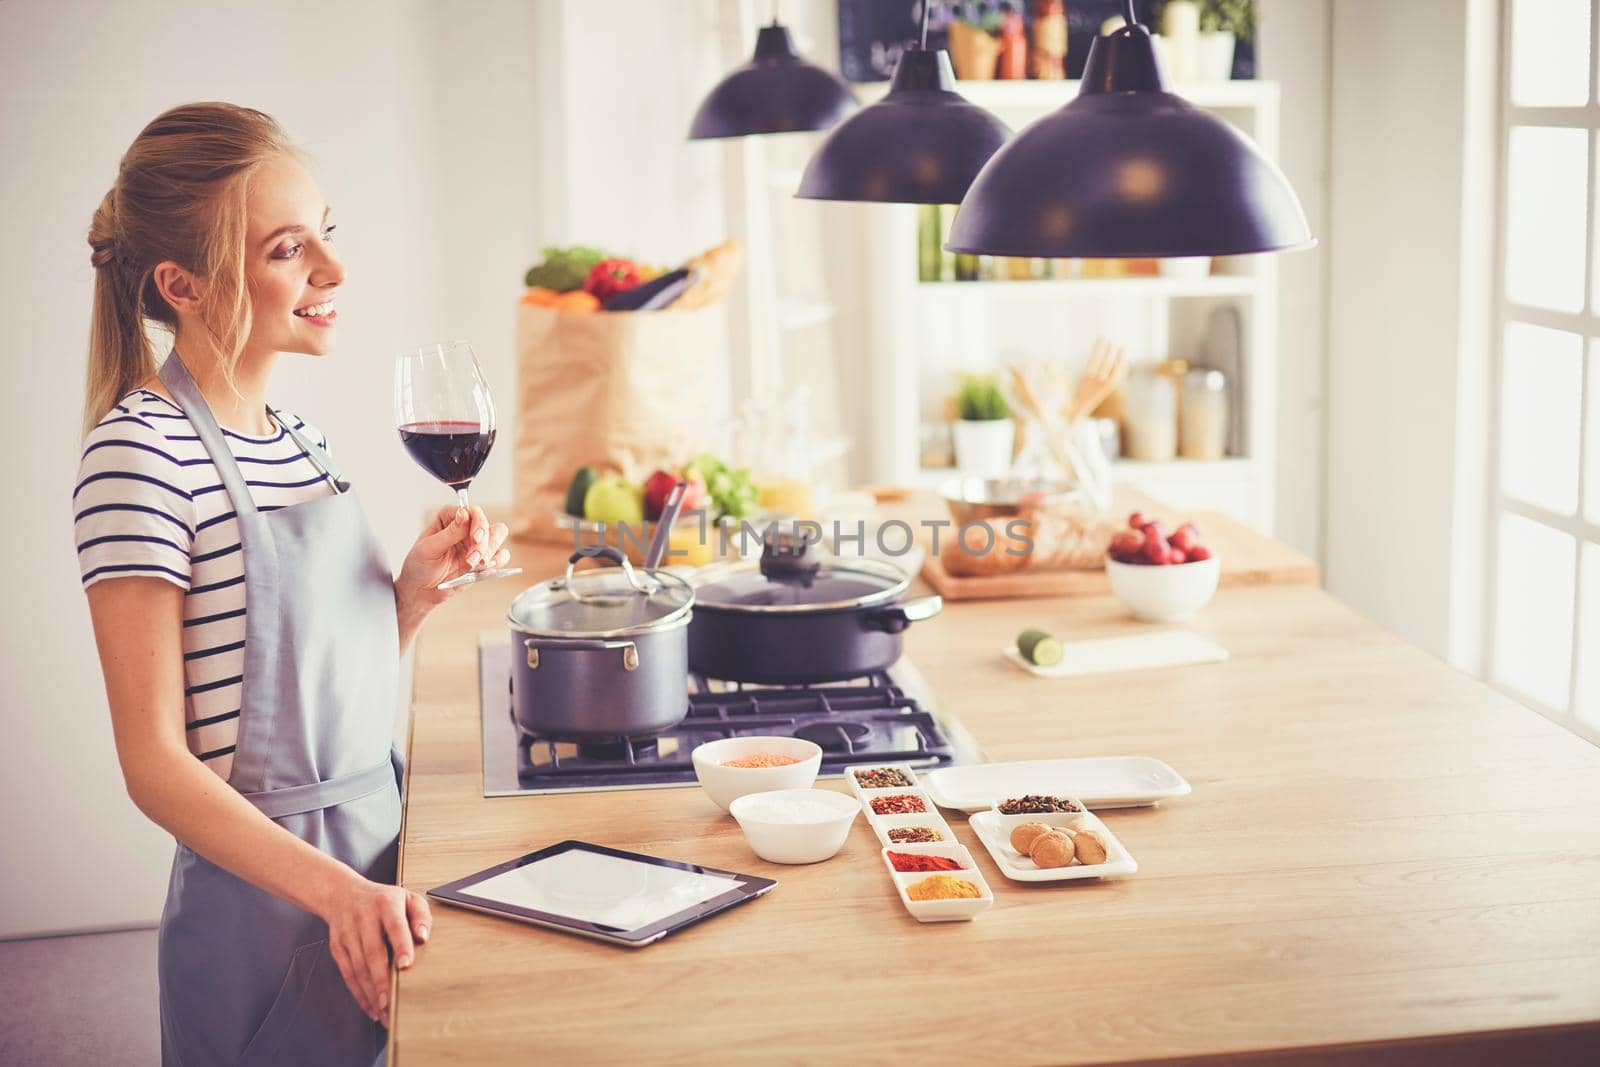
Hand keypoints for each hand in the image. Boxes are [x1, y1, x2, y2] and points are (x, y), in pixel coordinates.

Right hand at [319, 873, 431, 1026]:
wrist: (342, 894)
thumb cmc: (383, 900)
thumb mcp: (407, 897)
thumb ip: (421, 915)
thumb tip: (423, 937)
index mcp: (385, 904)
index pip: (394, 925)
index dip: (400, 945)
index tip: (406, 965)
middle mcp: (363, 918)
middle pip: (372, 952)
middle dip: (381, 980)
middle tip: (391, 1002)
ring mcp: (347, 934)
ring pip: (357, 967)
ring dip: (370, 993)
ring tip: (384, 1012)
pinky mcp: (337, 947)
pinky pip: (347, 973)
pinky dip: (359, 993)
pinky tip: (371, 1007)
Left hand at [396, 505, 510, 613]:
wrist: (422, 590)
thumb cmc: (419, 567)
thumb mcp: (429, 548)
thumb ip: (449, 533)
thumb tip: (463, 514)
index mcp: (449, 519)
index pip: (471, 511)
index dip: (477, 522)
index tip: (475, 537)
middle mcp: (465, 528)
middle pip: (487, 523)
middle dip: (485, 541)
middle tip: (474, 557)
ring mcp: (475, 544)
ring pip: (498, 536)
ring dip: (490, 551)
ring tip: (475, 565)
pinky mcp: (483, 559)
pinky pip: (501, 555)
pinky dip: (498, 561)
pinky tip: (485, 568)